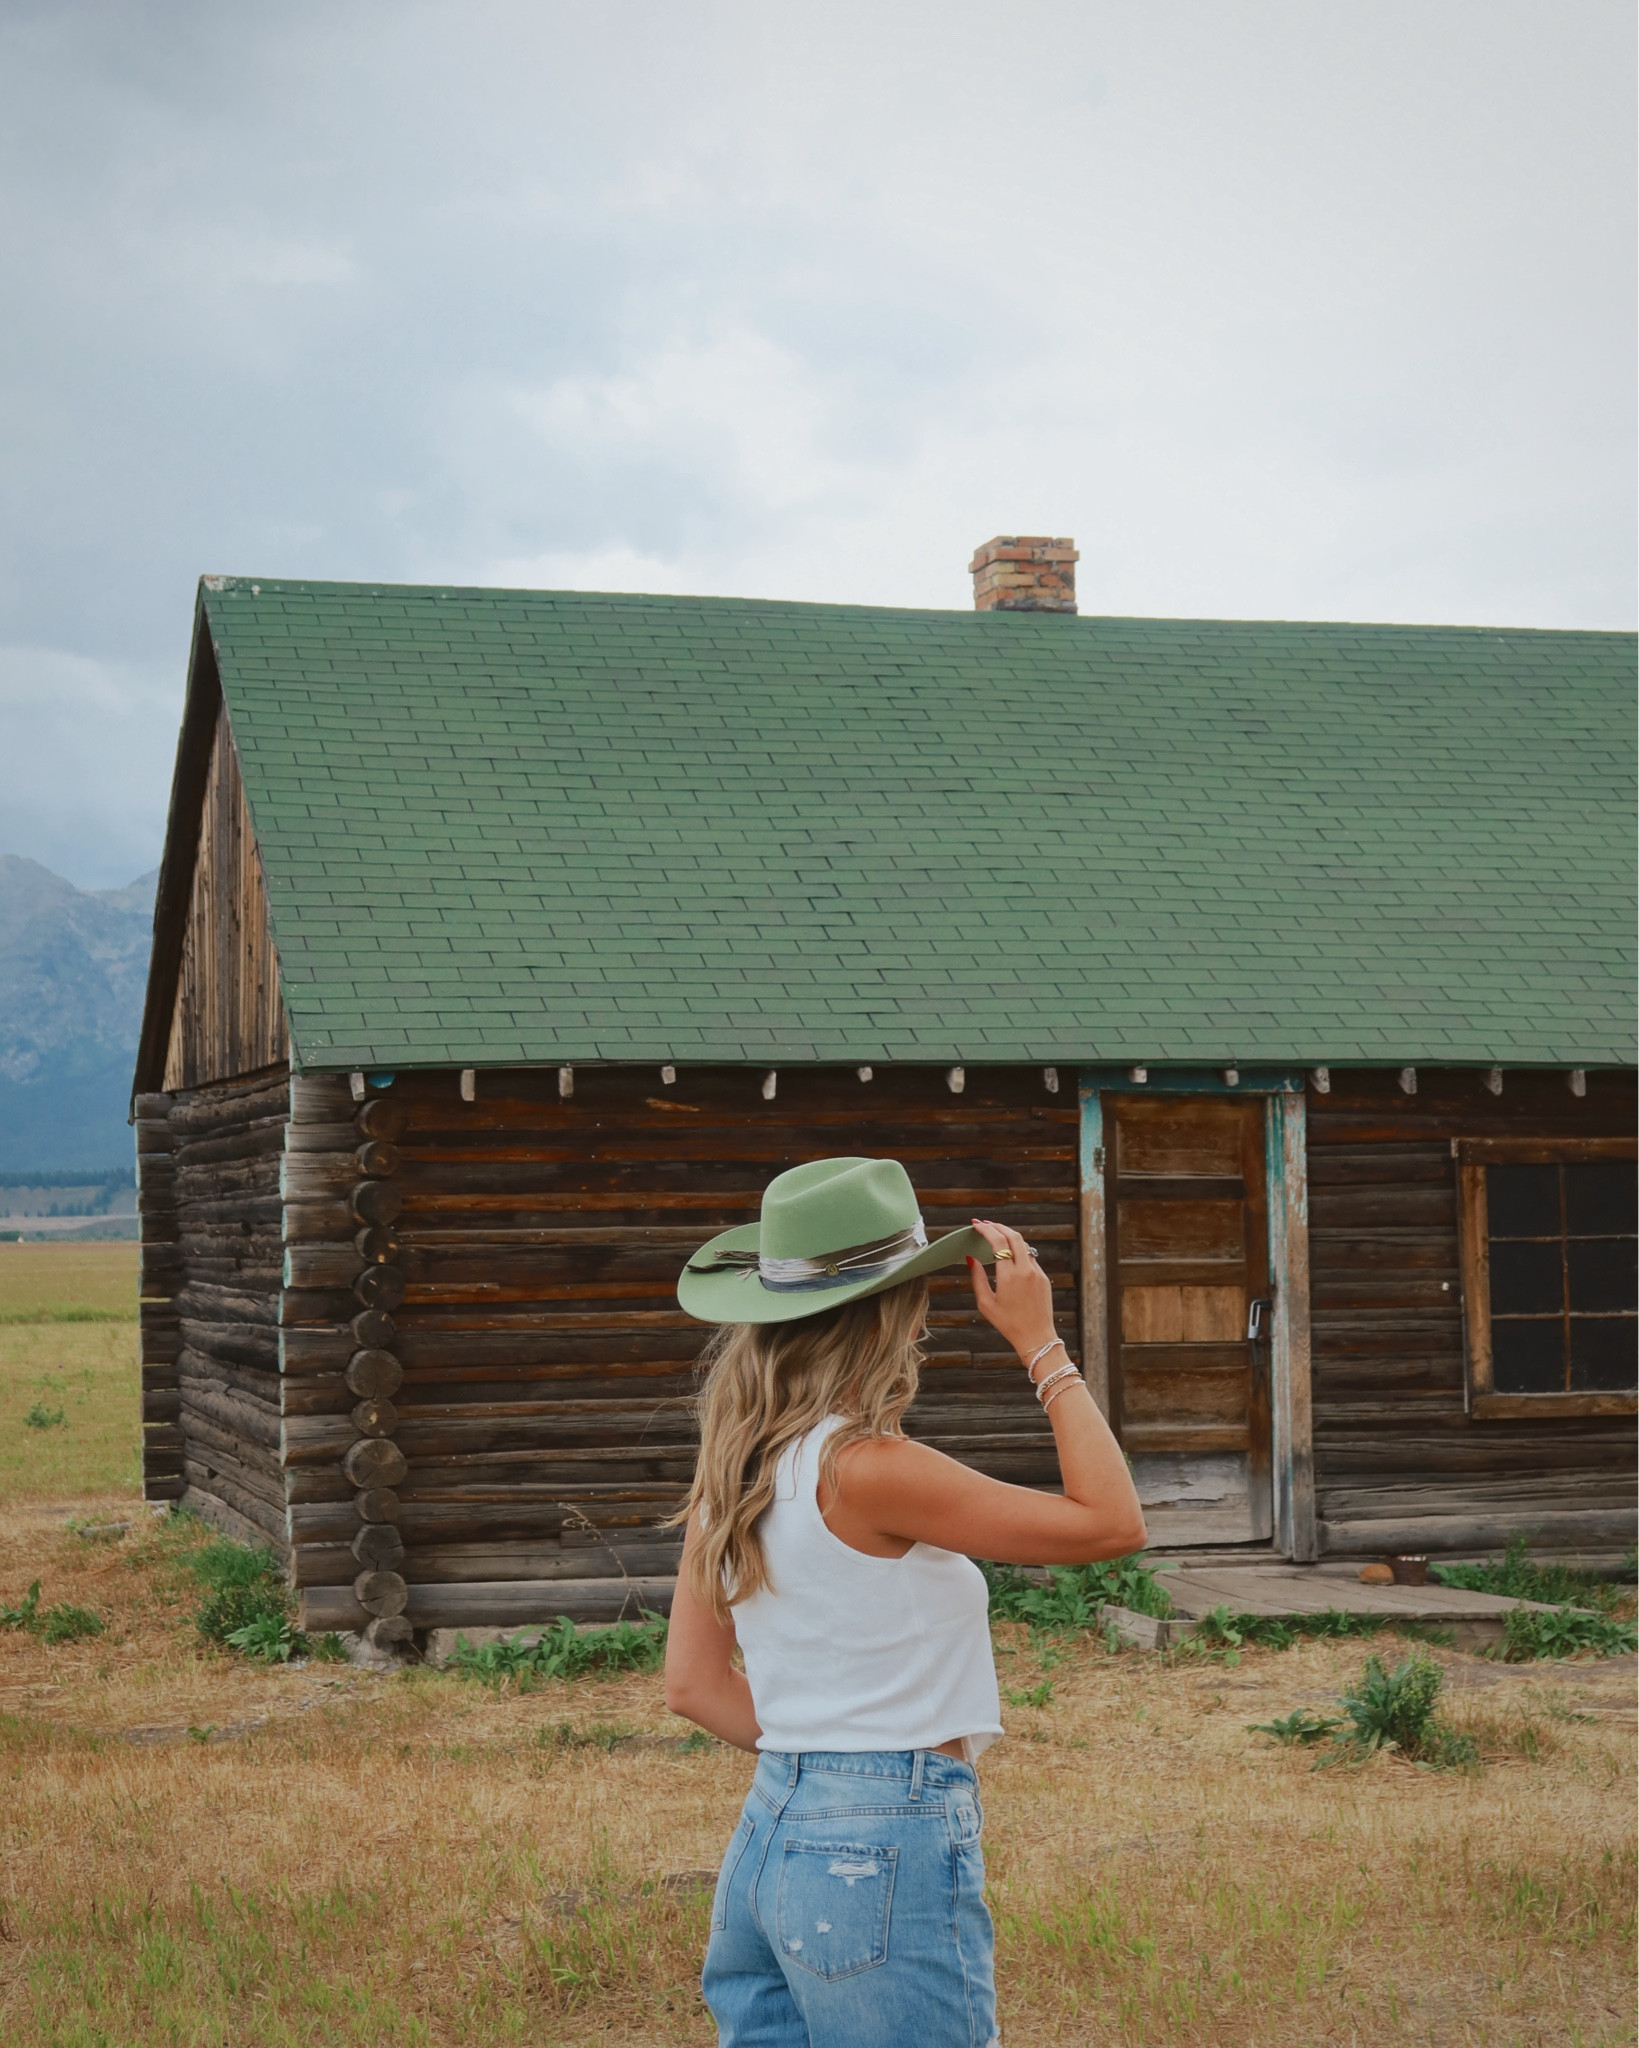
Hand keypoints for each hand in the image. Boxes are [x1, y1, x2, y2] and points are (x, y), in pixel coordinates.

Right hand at [967, 1219, 1057, 1373]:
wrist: (1036, 1337)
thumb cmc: (1008, 1323)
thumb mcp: (986, 1303)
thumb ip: (977, 1278)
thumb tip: (970, 1259)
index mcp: (1009, 1276)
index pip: (998, 1242)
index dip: (986, 1229)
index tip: (976, 1225)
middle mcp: (1025, 1270)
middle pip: (1013, 1236)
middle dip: (998, 1226)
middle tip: (985, 1224)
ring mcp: (1037, 1272)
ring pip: (1023, 1244)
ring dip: (1009, 1236)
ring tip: (996, 1236)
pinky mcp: (1044, 1277)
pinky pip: (1030, 1257)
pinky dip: (1018, 1250)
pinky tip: (1009, 1254)